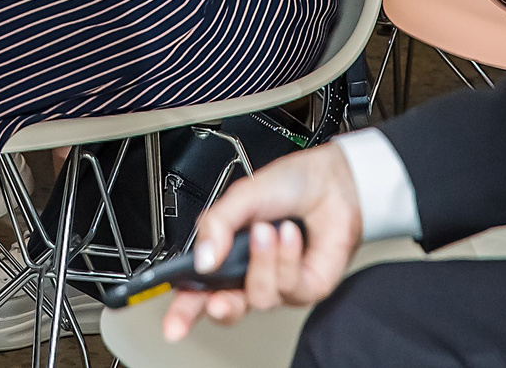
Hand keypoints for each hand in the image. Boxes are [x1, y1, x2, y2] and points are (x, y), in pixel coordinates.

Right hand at [160, 144, 361, 339]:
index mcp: (225, 252)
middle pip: (225, 309)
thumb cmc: (289, 186)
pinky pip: (289, 288)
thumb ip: (216, 225)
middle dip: (219, 308)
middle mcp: (248, 273)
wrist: (333, 182)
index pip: (197, 289)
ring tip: (267, 230)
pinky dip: (288, 257)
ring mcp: (277, 283)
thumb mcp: (242, 196)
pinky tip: (290, 235)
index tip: (172, 323)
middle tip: (218, 300)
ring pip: (258, 296)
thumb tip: (202, 259)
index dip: (182, 310)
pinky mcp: (304, 289)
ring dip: (262, 261)